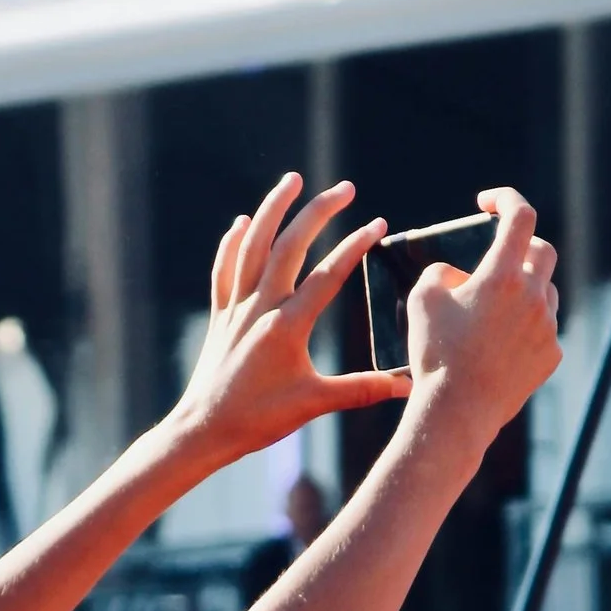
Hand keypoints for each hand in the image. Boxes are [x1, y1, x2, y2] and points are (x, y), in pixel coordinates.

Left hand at [170, 173, 410, 469]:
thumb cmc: (258, 420)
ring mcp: (236, 308)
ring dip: (273, 208)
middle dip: (319, 211)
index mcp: (287, 326)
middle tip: (346, 188)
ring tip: (292, 180)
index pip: (328, 274)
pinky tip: (242, 222)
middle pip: (290, 245)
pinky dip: (233, 242)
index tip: (378, 223)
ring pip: (253, 245)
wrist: (203, 430)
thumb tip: (406, 387)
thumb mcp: (314, 404)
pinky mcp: (220, 315)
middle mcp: (259, 307)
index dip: (355, 245)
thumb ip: (361, 390)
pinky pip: (224, 268)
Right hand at [404, 189, 560, 442]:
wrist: (457, 412)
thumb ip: (441, 272)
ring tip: (496, 306)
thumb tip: (459, 275)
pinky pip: (545, 328)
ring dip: (526, 288)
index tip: (488, 203)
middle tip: (498, 255)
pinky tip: (501, 342)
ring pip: (547, 291)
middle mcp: (533, 297)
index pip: (520, 216)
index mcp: (502, 276)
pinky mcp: (550, 356)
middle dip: (520, 245)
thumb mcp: (422, 300)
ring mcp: (547, 327)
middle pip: (541, 251)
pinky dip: (526, 325)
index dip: (506, 199)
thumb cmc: (436, 354)